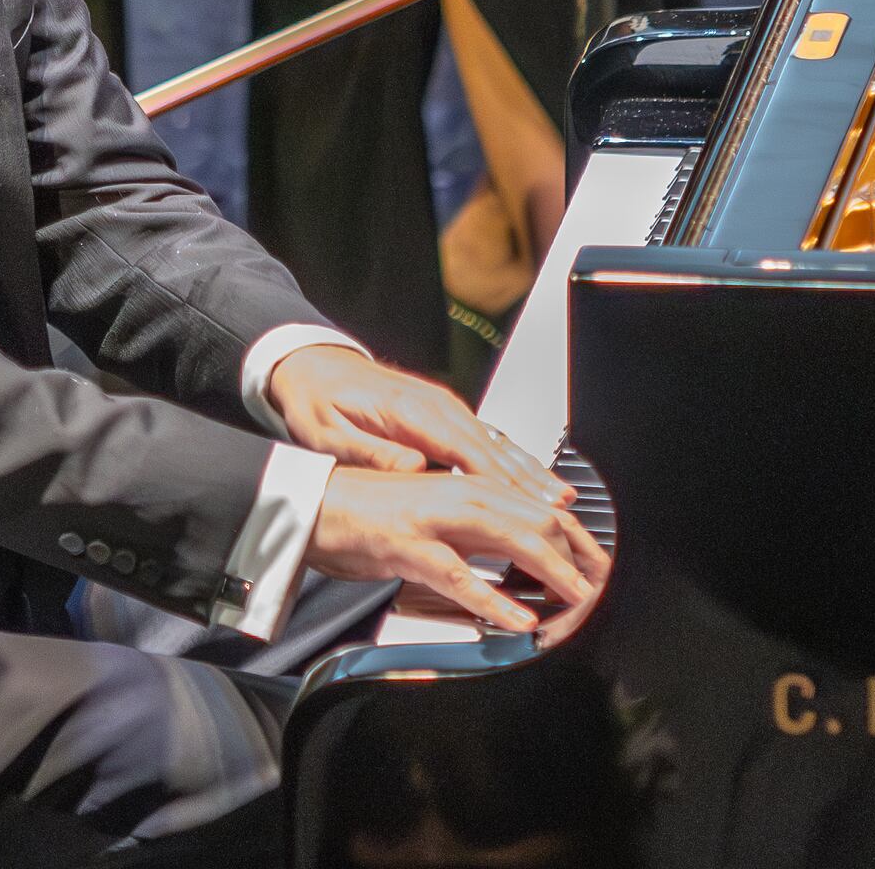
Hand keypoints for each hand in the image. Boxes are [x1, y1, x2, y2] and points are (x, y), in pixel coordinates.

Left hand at [263, 342, 568, 502]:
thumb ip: (370, 452)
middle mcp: (436, 407)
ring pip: (496, 443)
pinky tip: (531, 482)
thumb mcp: (327, 432)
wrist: (314, 365)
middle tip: (560, 509)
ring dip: (529, 471)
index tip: (521, 505)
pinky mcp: (445, 416)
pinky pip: (486, 442)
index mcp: (411, 411)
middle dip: (528, 479)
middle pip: (492, 447)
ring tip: (561, 499)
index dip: (497, 479)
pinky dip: (513, 462)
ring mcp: (444, 410)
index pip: (464, 450)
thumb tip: (410, 469)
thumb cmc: (318, 399)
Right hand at [311, 467, 610, 644]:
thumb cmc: (371, 512)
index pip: (538, 506)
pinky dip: (494, 600)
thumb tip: (518, 549)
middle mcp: (460, 494)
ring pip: (511, 540)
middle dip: (577, 554)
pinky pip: (461, 577)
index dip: (577, 535)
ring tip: (579, 598)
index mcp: (469, 485)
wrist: (314, 506)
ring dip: (552, 572)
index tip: (600, 561)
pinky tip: (519, 619)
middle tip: (603, 585)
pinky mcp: (410, 547)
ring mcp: (437, 519)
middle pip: (537, 519)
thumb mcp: (435, 514)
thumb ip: (476, 529)